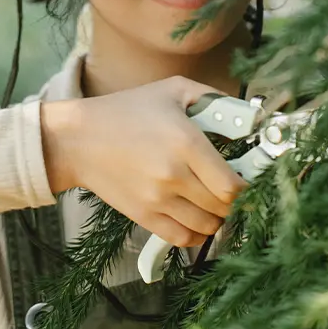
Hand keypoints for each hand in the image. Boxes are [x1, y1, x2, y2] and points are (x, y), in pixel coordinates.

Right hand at [40, 77, 246, 248]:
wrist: (78, 140)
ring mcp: (157, 200)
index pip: (232, 185)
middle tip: (230, 189)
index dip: (247, 187)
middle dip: (234, 201)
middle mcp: (174, 176)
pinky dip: (196, 234)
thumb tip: (248, 116)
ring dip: (217, 218)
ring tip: (213, 203)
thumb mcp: (172, 90)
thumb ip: (213, 98)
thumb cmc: (127, 111)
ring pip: (207, 226)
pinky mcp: (143, 217)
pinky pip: (183, 238)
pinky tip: (196, 218)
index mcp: (186, 143)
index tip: (246, 179)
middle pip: (223, 208)